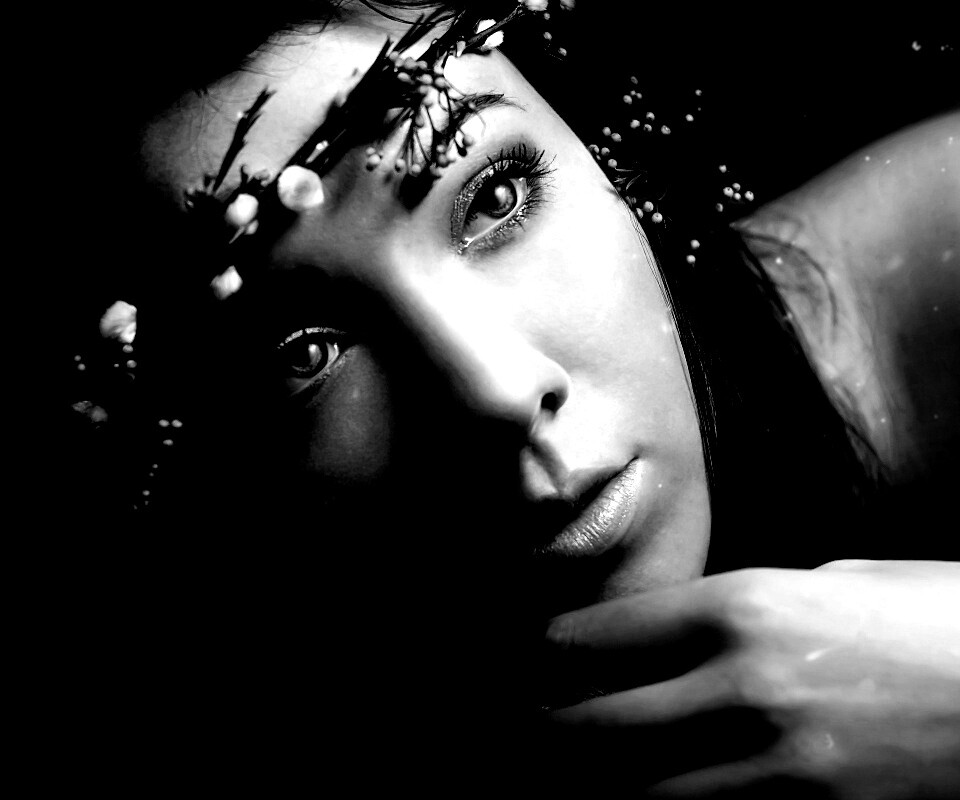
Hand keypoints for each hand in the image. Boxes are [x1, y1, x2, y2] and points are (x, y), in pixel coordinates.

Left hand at [541, 560, 959, 797]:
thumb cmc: (936, 608)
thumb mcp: (836, 579)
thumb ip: (755, 605)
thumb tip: (695, 626)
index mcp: (744, 602)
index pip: (609, 633)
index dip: (556, 647)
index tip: (535, 654)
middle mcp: (745, 679)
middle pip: (602, 718)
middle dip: (550, 725)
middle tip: (527, 724)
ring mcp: (780, 756)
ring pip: (641, 789)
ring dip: (593, 784)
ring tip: (562, 778)